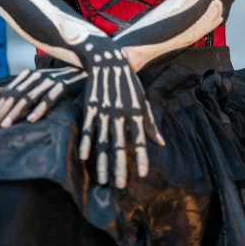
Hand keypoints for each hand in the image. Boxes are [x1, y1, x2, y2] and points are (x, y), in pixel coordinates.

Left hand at [0, 66, 85, 128]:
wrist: (83, 71)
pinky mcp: (62, 86)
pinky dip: (39, 109)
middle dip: (3, 111)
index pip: (10, 92)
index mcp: (29, 76)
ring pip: (29, 97)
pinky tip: (31, 119)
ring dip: (17, 111)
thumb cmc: (57, 79)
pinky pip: (49, 98)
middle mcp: (37, 76)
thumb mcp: (35, 81)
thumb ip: (14, 87)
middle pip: (17, 95)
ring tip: (6, 125)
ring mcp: (50, 80)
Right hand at [78, 45, 164, 189]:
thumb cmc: (129, 82)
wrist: (108, 60)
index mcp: (135, 112)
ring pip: (102, 141)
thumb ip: (150, 122)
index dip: (140, 156)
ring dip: (102, 162)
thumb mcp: (142, 99)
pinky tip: (84, 157)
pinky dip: (85, 143)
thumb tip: (160, 143)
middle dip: (120, 166)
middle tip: (120, 185)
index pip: (139, 139)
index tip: (141, 174)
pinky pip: (87, 128)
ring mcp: (103, 111)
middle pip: (119, 144)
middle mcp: (119, 114)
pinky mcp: (90, 107)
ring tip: (102, 180)